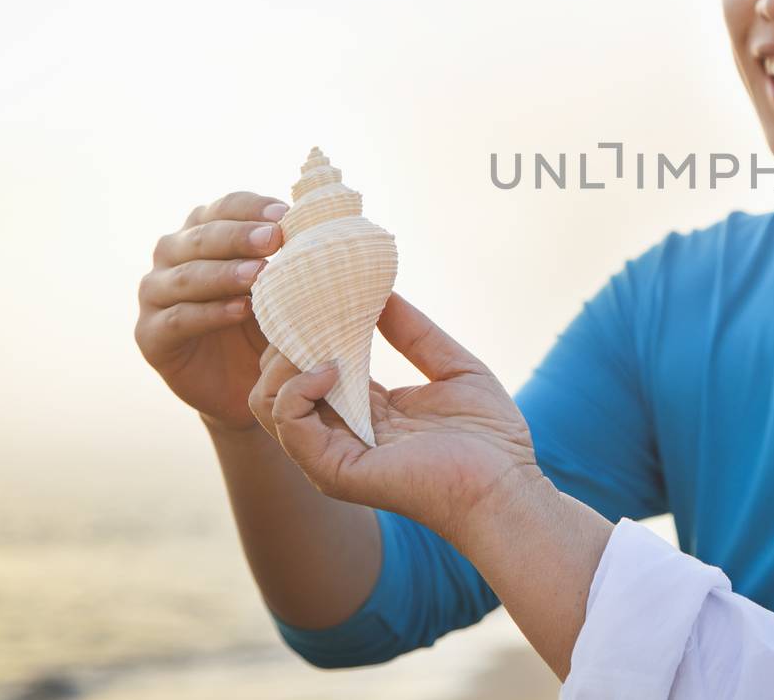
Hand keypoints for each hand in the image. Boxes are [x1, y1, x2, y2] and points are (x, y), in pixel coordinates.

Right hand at [135, 192, 287, 431]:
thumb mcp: (282, 283)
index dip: (252, 208)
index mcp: (203, 230)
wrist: (247, 381)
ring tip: (260, 274)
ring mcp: (156, 294)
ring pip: (187, 276)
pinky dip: (209, 313)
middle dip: (239, 236)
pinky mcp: (151, 334)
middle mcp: (172, 255)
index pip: (224, 208)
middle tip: (274, 238)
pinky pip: (179, 318)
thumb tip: (325, 220)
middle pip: (202, 237)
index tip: (285, 213)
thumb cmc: (268, 318)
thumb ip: (291, 252)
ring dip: (224, 273)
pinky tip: (240, 310)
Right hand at [249, 293, 539, 542]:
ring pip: (268, 400)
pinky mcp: (332, 468)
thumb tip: (383, 291)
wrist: (505, 485)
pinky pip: (288, 421)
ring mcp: (332, 452)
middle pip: (279, 380)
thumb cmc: (491, 436)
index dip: (310, 327)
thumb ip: (415, 333)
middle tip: (309, 305)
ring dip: (284, 360)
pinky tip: (331, 367)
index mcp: (367, 410)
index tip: (317, 289)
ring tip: (318, 338)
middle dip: (287, 338)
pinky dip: (298, 387)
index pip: (315, 364)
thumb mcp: (453, 366)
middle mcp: (342, 431)